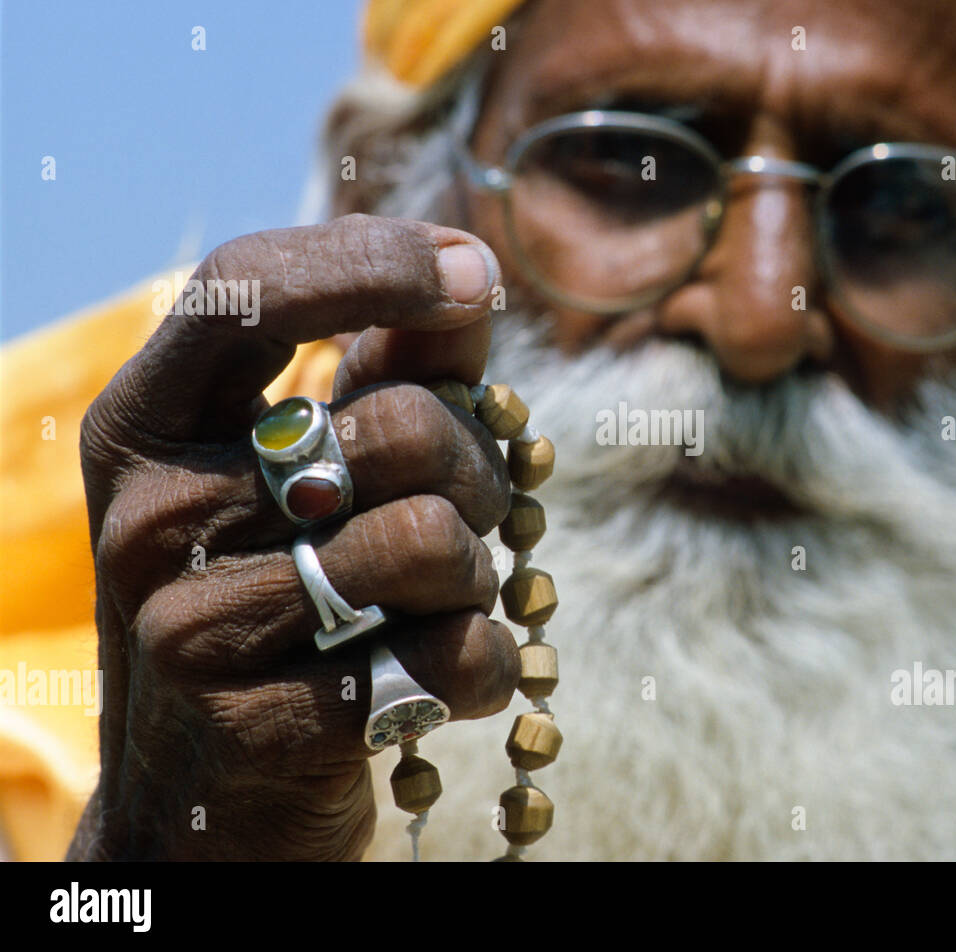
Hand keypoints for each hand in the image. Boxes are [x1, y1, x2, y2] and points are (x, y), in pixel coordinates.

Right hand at [69, 214, 517, 859]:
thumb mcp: (294, 479)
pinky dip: (487, 663)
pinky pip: (453, 655)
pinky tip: (445, 674)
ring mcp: (195, 627)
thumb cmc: (270, 604)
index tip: (472, 272)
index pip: (247, 289)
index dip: (373, 260)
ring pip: (436, 540)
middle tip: (471, 514)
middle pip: (397, 426)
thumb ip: (378, 371)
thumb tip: (468, 271)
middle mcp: (154, 518)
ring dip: (482, 571)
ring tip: (442, 598)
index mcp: (146, 428)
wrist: (200, 805)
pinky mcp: (264, 726)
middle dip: (478, 468)